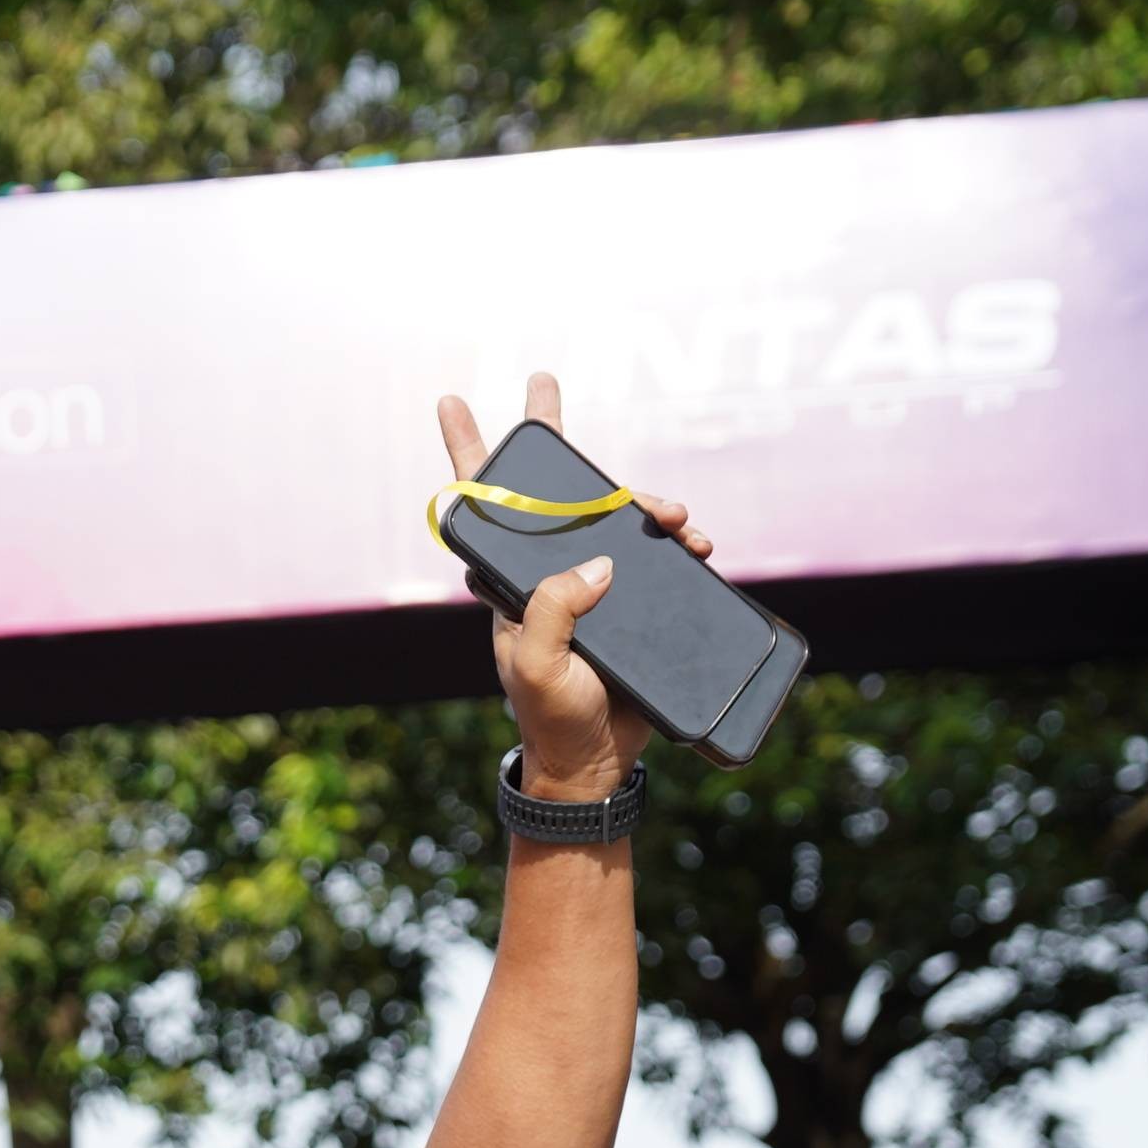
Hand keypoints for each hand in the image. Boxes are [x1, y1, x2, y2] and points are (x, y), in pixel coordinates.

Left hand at [436, 372, 719, 801]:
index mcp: (511, 581)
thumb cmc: (552, 715)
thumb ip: (553, 612)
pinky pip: (658, 557)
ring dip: (645, 505)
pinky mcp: (634, 602)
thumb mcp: (538, 666)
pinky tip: (696, 546)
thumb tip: (597, 563)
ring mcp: (594, 584)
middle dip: (555, 442)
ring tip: (674, 519)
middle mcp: (549, 572)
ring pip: (617, 519)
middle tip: (543, 384)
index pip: (486, 505)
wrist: (595, 763)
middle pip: (556, 494)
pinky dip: (679, 545)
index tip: (451, 401)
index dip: (470, 452)